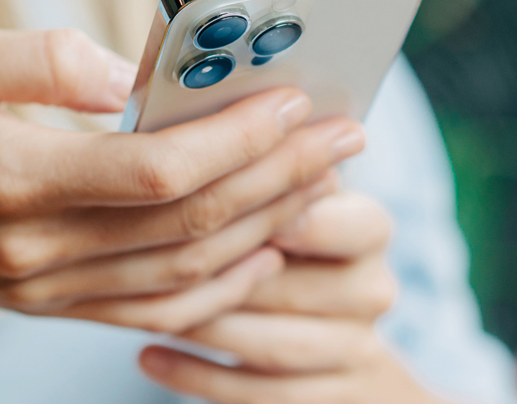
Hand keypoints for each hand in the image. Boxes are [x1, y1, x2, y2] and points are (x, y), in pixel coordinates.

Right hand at [0, 28, 365, 332]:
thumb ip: (41, 58)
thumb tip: (131, 74)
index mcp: (13, 179)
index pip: (156, 173)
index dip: (238, 140)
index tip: (296, 101)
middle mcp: (38, 250)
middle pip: (190, 225)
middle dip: (281, 177)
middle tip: (345, 134)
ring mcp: (46, 290)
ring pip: (186, 274)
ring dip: (266, 228)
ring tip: (322, 180)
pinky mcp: (50, 307)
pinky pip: (155, 312)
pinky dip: (221, 289)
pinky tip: (262, 252)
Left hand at [138, 191, 448, 402]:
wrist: (343, 352)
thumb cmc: (293, 248)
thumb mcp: (291, 203)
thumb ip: (263, 176)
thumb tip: (196, 138)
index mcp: (368, 231)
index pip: (358, 223)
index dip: (307, 221)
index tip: (249, 212)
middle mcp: (371, 291)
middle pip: (299, 287)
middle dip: (228, 277)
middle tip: (159, 261)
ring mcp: (352, 351)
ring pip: (275, 345)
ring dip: (207, 326)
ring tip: (145, 307)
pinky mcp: (325, 399)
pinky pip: (259, 393)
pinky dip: (197, 375)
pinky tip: (147, 355)